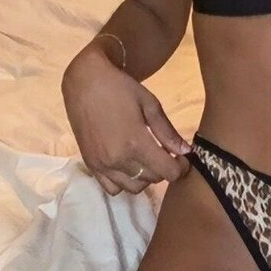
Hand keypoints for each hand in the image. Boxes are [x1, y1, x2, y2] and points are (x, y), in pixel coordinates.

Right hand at [61, 47, 193, 195]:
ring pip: (134, 188)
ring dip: (146, 177)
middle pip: (153, 179)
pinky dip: (124, 182)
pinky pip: (112, 188)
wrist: (84, 82)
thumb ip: (167, 131)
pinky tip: (127, 166)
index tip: (182, 158)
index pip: (168, 172)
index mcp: (136, 143)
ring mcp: (102, 165)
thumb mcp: (150, 104)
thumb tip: (186, 151)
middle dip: (164, 169)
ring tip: (146, 159)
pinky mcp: (90, 165)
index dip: (180, 168)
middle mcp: (118, 159)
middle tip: (165, 153)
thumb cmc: (120, 88)